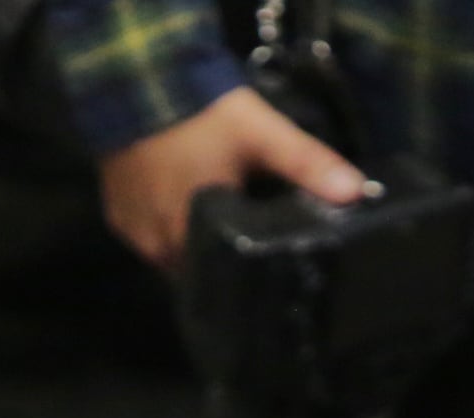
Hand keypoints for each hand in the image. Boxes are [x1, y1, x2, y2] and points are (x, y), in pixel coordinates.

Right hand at [97, 86, 365, 269]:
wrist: (136, 78)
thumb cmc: (201, 113)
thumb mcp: (262, 135)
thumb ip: (308, 165)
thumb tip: (357, 193)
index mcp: (193, 237)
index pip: (223, 284)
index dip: (245, 282)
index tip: (265, 277)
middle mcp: (158, 247)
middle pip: (198, 271)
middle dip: (222, 262)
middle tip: (246, 241)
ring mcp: (133, 234)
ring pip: (172, 257)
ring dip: (193, 245)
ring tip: (217, 224)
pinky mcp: (116, 216)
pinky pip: (147, 237)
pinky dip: (166, 228)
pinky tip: (182, 208)